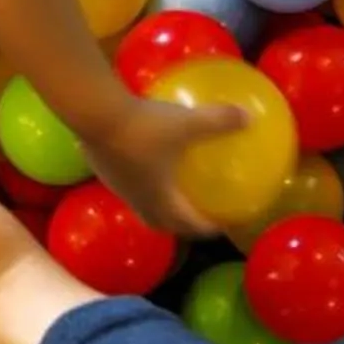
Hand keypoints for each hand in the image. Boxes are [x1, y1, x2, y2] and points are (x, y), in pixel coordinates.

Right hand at [79, 93, 249, 237]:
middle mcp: (137, 199)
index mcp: (160, 199)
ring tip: (169, 188)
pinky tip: (143, 155)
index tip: (219, 227)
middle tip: (195, 216)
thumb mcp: (188, 123)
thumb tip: (248, 117)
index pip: (187, 224)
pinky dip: (138, 176)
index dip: (205, 228)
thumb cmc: (145, 128)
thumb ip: (219, 121)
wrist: (95, 114)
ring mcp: (116, 184)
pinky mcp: (101, 167)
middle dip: (178, 224)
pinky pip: (125, 179)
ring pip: (138, 202)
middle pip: (159, 222)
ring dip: (155, 202)